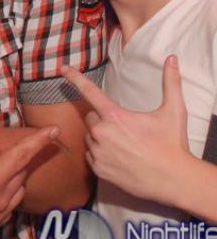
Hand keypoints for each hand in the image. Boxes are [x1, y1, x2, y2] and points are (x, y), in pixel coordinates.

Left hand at [62, 56, 189, 200]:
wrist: (174, 180)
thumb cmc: (172, 145)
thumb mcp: (174, 111)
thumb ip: (171, 82)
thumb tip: (172, 58)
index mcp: (114, 116)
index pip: (89, 91)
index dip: (75, 78)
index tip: (63, 69)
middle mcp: (101, 133)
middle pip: (91, 118)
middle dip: (103, 120)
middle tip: (125, 129)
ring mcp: (98, 152)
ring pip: (90, 138)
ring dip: (101, 138)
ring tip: (125, 146)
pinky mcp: (98, 169)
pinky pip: (91, 156)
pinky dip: (100, 154)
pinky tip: (119, 158)